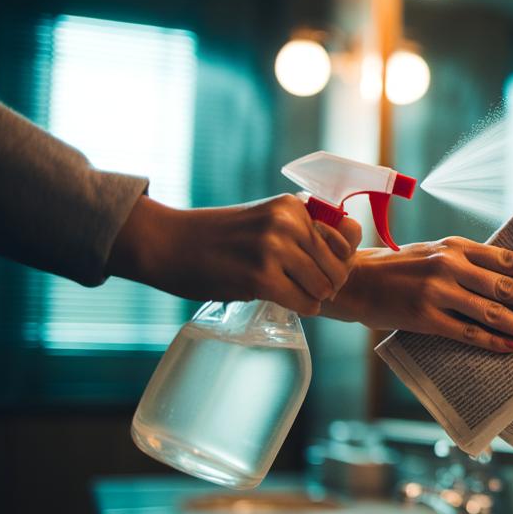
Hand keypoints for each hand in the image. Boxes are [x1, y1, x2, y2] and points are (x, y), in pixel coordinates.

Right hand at [107, 194, 362, 314]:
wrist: (165, 242)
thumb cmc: (217, 236)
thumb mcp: (264, 219)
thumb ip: (300, 231)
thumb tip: (347, 254)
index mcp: (292, 205)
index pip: (347, 238)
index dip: (339, 259)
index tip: (322, 268)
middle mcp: (287, 222)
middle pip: (338, 266)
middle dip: (328, 283)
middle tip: (307, 288)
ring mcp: (274, 248)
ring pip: (324, 286)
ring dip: (313, 297)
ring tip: (292, 293)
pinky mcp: (261, 277)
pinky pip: (305, 303)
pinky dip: (302, 308)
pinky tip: (286, 302)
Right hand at [323, 236, 512, 352]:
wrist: (356, 281)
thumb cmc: (402, 268)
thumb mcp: (437, 253)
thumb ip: (470, 263)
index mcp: (457, 246)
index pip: (508, 258)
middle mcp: (450, 266)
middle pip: (507, 287)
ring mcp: (437, 293)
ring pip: (492, 313)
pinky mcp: (425, 319)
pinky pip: (467, 333)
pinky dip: (493, 341)